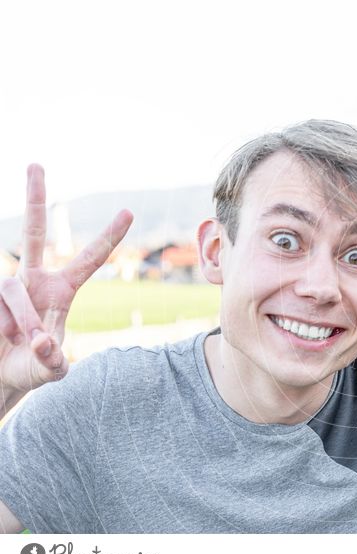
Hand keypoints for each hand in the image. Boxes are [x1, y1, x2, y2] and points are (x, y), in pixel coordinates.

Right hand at [0, 164, 132, 394]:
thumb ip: (54, 362)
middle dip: (34, 197)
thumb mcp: (50, 372)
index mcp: (61, 291)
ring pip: (12, 288)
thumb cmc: (30, 369)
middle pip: (34, 232)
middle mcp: (33, 279)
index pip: (91, 259)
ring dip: (21, 321)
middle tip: (36, 163)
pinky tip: (3, 335)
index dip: (109, 237)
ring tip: (18, 341)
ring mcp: (6, 283)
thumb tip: (46, 342)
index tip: (129, 212)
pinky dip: (3, 324)